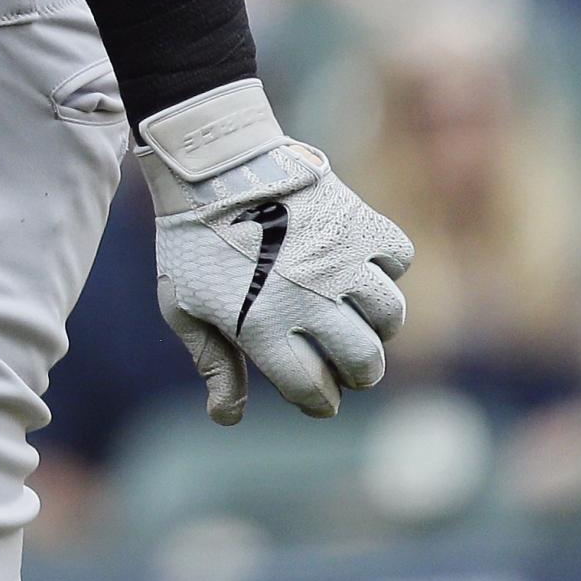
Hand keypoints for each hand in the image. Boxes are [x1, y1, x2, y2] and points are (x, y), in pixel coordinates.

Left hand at [137, 83, 412, 422]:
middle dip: (358, 373)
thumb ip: (212, 362)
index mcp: (260, 326)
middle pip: (364, 363)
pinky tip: (359, 266)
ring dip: (377, 325)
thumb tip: (227, 416)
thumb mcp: (183, 304)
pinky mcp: (360, 224)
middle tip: (348, 364)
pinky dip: (386, 266)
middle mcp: (308, 300)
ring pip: (390, 316)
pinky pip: (398, 259)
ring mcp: (339, 262)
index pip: (313, 390)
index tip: (315, 393)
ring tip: (356, 317)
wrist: (210, 164)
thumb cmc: (190, 238)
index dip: (317, 400)